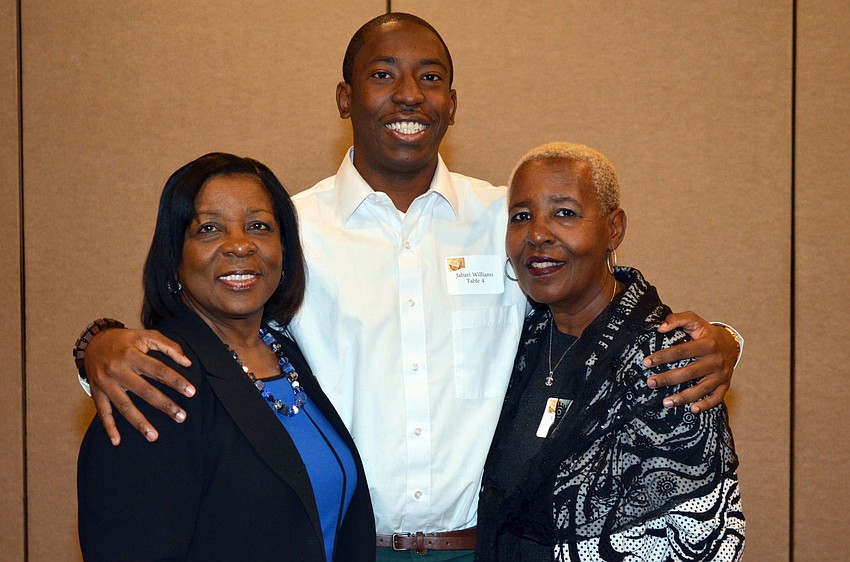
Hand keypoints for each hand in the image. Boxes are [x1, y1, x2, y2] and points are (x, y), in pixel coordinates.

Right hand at [85, 328, 193, 445]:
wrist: (92, 342)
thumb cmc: (125, 340)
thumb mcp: (146, 336)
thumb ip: (169, 346)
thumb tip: (187, 363)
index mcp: (132, 355)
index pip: (158, 370)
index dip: (176, 381)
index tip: (191, 392)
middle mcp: (118, 370)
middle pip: (144, 391)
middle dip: (164, 405)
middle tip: (181, 417)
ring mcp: (106, 383)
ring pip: (124, 406)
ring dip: (139, 423)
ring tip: (154, 436)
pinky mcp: (97, 392)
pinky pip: (102, 412)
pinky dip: (109, 427)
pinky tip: (117, 441)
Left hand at [643, 311, 738, 412]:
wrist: (731, 343)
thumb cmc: (706, 333)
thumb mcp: (694, 320)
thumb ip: (677, 319)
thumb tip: (660, 328)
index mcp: (707, 344)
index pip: (681, 351)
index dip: (663, 357)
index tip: (646, 362)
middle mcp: (716, 360)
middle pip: (689, 372)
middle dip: (667, 379)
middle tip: (650, 383)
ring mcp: (722, 374)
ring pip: (701, 389)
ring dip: (683, 397)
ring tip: (665, 402)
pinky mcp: (725, 384)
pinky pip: (717, 398)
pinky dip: (706, 404)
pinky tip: (692, 409)